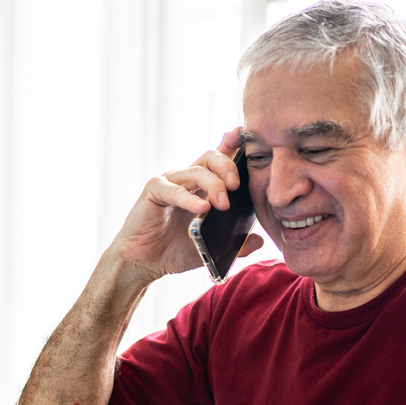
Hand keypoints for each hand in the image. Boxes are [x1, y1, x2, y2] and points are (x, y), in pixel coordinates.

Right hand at [109, 129, 263, 284]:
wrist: (145, 263)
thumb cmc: (176, 250)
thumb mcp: (212, 248)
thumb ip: (236, 243)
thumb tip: (260, 240)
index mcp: (203, 186)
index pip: (221, 159)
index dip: (234, 146)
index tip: (250, 141)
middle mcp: (187, 179)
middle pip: (211, 157)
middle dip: (228, 166)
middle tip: (236, 186)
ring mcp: (170, 183)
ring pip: (196, 170)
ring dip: (213, 184)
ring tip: (223, 204)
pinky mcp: (153, 191)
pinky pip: (172, 189)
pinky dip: (189, 198)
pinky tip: (201, 208)